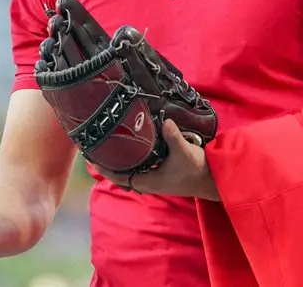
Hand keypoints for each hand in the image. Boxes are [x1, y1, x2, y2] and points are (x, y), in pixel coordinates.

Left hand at [95, 120, 219, 200]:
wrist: (211, 178)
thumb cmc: (196, 169)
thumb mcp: (185, 152)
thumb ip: (174, 137)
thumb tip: (165, 121)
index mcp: (148, 181)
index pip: (118, 176)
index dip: (104, 167)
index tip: (91, 156)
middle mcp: (148, 180)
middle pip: (121, 172)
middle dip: (109, 160)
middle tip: (97, 144)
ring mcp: (154, 176)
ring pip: (130, 167)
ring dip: (120, 157)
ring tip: (109, 142)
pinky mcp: (160, 170)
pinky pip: (140, 163)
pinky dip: (133, 155)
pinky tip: (132, 142)